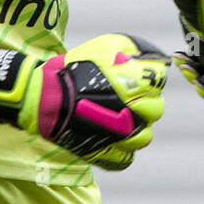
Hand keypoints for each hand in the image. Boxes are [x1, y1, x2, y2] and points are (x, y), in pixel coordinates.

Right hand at [0, 33, 168, 170]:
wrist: (45, 98)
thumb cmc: (72, 71)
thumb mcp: (101, 47)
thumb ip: (130, 47)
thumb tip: (151, 54)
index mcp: (138, 83)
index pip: (159, 78)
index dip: (148, 75)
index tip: (135, 76)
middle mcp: (137, 110)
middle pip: (155, 108)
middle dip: (143, 102)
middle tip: (124, 98)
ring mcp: (124, 135)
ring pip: (144, 136)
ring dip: (135, 127)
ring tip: (118, 120)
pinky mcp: (109, 152)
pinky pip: (126, 156)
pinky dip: (120, 149)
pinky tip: (111, 138)